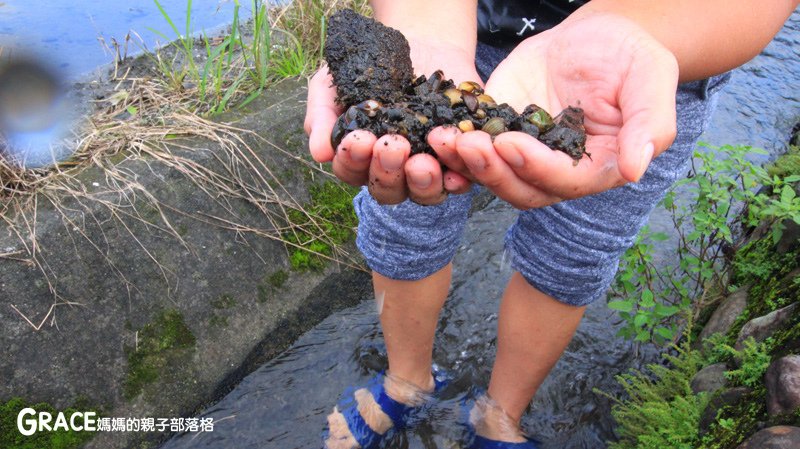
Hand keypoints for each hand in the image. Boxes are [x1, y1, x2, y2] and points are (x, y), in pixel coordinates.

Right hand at [304, 38, 477, 204]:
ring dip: (423, 181)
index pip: (352, 171)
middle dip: (389, 171)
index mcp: (361, 159)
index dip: (353, 160)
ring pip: (425, 193)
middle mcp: (394, 172)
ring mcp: (429, 168)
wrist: (419, 44)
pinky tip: (456, 167)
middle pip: (388, 191)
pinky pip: (462, 178)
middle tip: (394, 145)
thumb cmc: (368, 68)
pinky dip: (459, 176)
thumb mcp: (335, 83)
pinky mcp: (460, 158)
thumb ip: (323, 115)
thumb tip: (319, 154)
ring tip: (423, 161)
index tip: (359, 138)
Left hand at [446, 13, 678, 208]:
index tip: (509, 143)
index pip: (567, 181)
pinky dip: (456, 149)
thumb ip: (649, 123)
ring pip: (495, 177)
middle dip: (493, 171)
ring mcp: (528, 156)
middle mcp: (561, 171)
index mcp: (601, 166)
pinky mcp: (501, 137)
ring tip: (444, 139)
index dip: (537, 167)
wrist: (594, 35)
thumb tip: (635, 170)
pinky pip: (477, 154)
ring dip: (468, 164)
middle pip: (524, 189)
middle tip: (467, 145)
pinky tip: (438, 133)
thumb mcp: (650, 76)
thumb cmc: (629, 55)